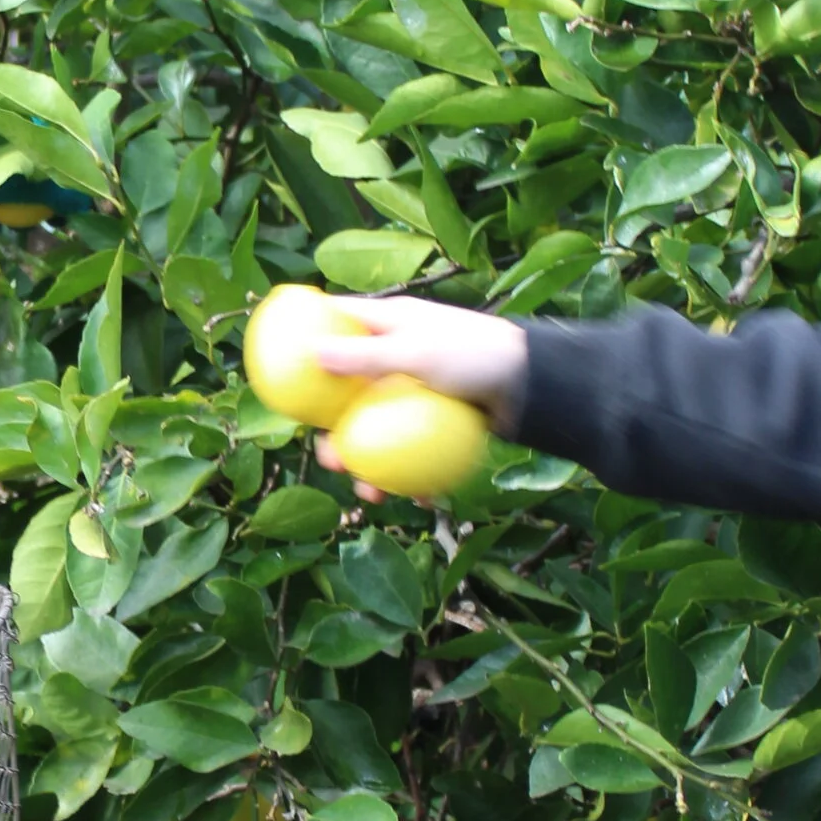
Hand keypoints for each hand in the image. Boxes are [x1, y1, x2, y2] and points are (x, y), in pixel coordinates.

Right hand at [309, 295, 528, 480]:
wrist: (536, 384)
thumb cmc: (477, 354)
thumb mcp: (416, 350)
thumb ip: (365, 355)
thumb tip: (312, 354)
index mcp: (392, 324)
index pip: (341, 323)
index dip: (311, 339)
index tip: (283, 368)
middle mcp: (403, 355)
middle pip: (354, 393)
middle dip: (338, 432)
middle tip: (330, 458)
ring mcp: (422, 392)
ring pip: (383, 430)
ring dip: (372, 463)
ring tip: (369, 491)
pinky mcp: (443, 419)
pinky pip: (417, 448)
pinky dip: (413, 472)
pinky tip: (414, 497)